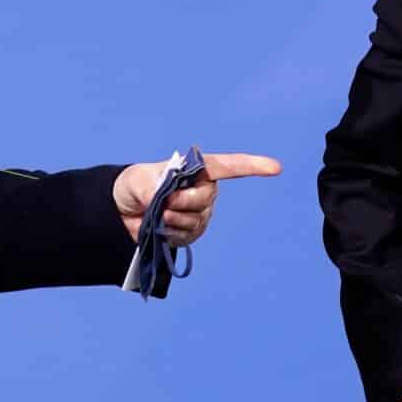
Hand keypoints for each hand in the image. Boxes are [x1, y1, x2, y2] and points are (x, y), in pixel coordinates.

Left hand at [113, 152, 281, 243]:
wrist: (125, 210)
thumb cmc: (136, 185)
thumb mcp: (139, 180)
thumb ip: (153, 187)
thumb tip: (165, 199)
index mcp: (198, 170)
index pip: (229, 167)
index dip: (253, 166)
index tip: (275, 168)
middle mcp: (205, 190)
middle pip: (205, 199)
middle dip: (182, 201)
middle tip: (164, 200)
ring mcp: (200, 212)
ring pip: (196, 218)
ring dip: (174, 218)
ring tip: (160, 213)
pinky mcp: (193, 232)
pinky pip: (188, 235)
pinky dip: (173, 232)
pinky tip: (163, 227)